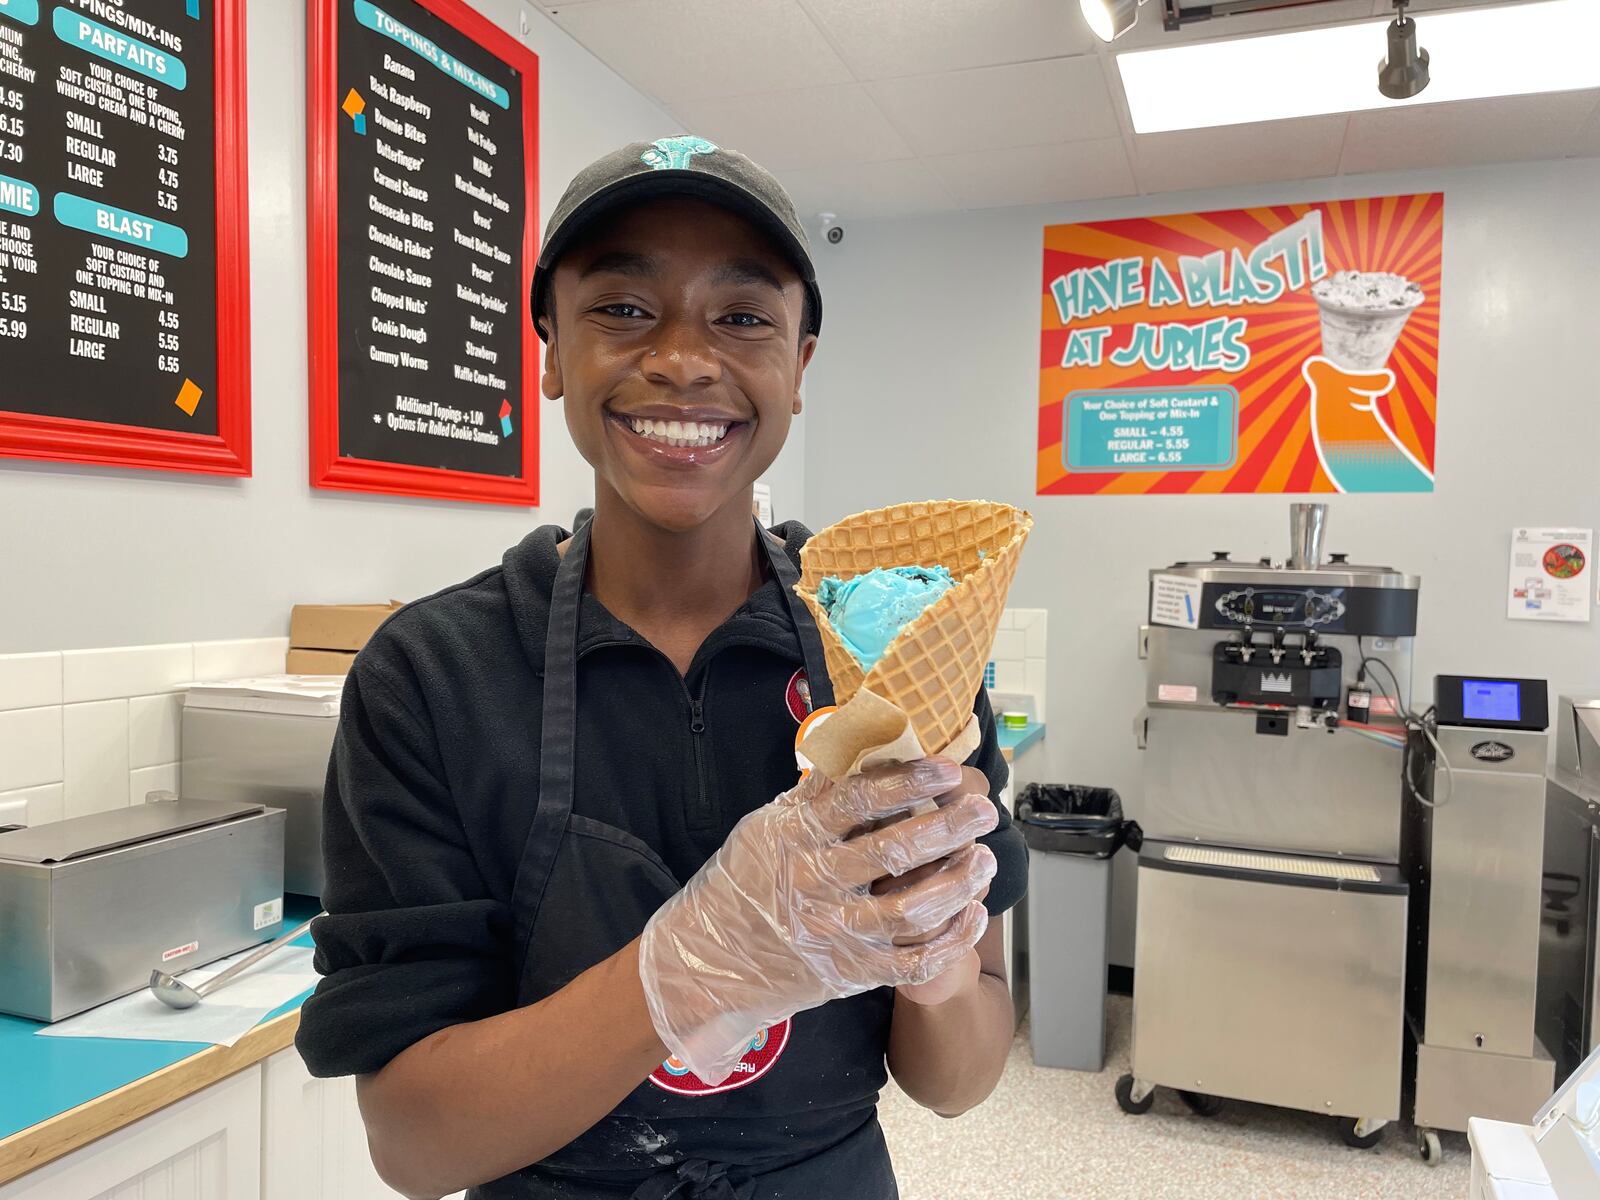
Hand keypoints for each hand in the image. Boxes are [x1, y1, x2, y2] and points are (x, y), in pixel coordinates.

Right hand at [638, 758, 996, 1084]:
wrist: (706, 963)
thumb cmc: (742, 884)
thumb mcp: (764, 829)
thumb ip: (813, 797)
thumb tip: (858, 745)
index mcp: (793, 838)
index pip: (859, 800)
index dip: (909, 781)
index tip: (947, 770)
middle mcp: (814, 884)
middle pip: (895, 851)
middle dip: (949, 826)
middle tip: (984, 810)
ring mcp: (833, 934)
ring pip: (913, 909)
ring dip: (959, 882)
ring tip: (985, 858)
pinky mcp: (849, 973)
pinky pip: (912, 962)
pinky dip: (950, 940)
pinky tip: (974, 913)